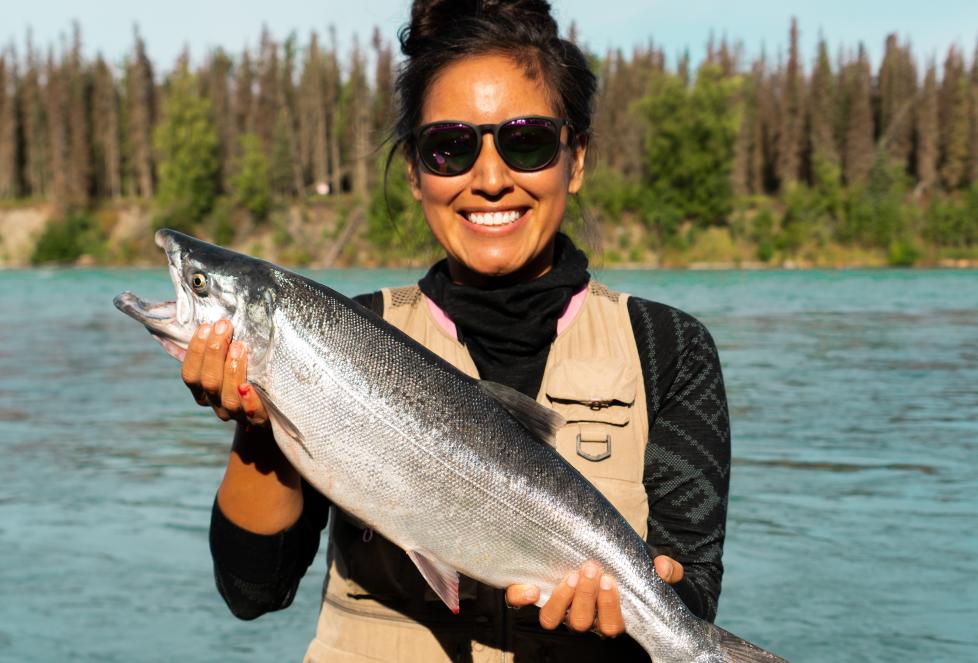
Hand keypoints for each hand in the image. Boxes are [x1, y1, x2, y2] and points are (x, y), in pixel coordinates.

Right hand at [181, 320, 267, 425]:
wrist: (275, 404)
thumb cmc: (248, 369)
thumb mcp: (229, 355)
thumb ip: (217, 340)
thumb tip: (204, 307)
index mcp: (203, 391)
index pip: (190, 375)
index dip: (195, 351)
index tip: (206, 327)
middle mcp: (217, 404)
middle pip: (209, 383)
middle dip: (214, 352)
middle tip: (224, 327)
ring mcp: (238, 414)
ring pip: (228, 398)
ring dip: (231, 370)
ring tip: (239, 346)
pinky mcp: (260, 420)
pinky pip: (252, 414)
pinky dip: (248, 400)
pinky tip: (248, 386)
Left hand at [505, 556, 683, 637]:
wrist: (603, 558)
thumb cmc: (629, 569)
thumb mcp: (650, 569)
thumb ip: (665, 570)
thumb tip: (664, 568)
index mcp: (609, 617)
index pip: (610, 626)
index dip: (609, 607)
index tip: (610, 580)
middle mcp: (582, 617)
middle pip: (581, 622)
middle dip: (585, 596)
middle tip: (590, 568)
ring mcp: (557, 607)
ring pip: (552, 619)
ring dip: (561, 599)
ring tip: (571, 573)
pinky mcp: (534, 592)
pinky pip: (519, 602)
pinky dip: (521, 597)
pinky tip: (531, 588)